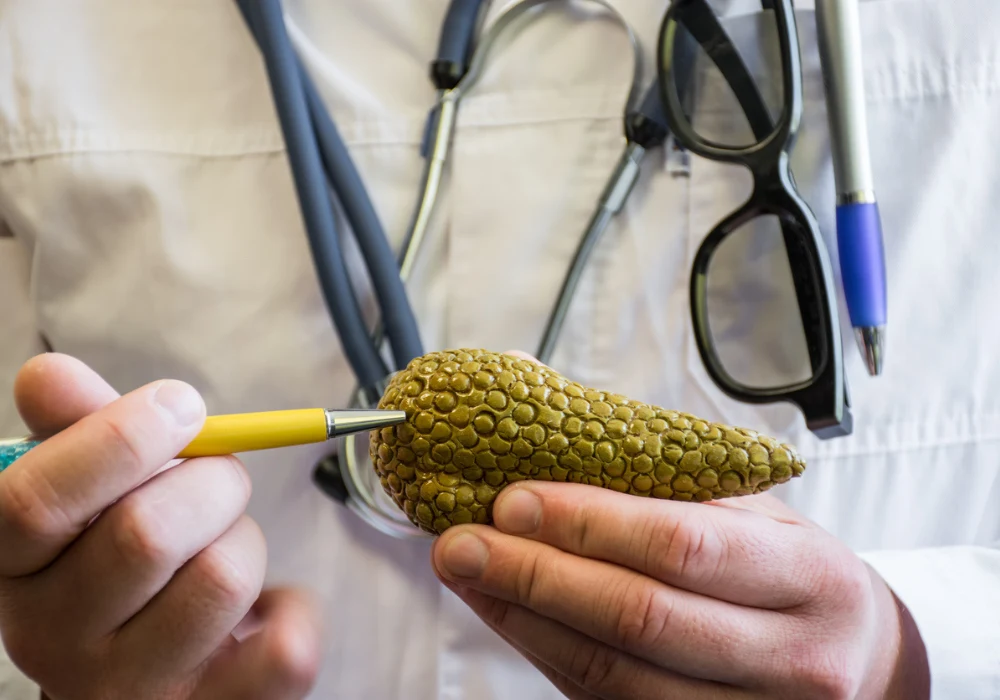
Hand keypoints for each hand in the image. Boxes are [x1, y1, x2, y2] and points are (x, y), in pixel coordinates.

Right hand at [0, 354, 320, 698]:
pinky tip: (264, 609)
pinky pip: (285, 648)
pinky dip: (294, 608)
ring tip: (225, 548)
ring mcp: (133, 691)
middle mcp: (54, 643)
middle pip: (146, 534)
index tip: (179, 406)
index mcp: (16, 573)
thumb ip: (79, 431)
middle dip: (211, 481)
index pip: (35, 503)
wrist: (152, 671)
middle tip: (217, 482)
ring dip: (246, 540)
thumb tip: (49, 374)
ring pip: (223, 579)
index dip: (117, 439)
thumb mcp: (94, 493)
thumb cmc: (124, 561)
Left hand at [431, 481, 929, 698]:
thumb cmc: (793, 575)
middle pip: (638, 617)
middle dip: (535, 573)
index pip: (682, 545)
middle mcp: (790, 659)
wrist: (857, 663)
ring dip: (523, 618)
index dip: (589, 522)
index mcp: (808, 577)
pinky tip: (508, 613)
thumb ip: (668, 476)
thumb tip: (553, 410)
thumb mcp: (758, 515)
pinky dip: (544, 653)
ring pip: (612, 672)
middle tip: (462, 539)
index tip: (514, 497)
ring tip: (467, 573)